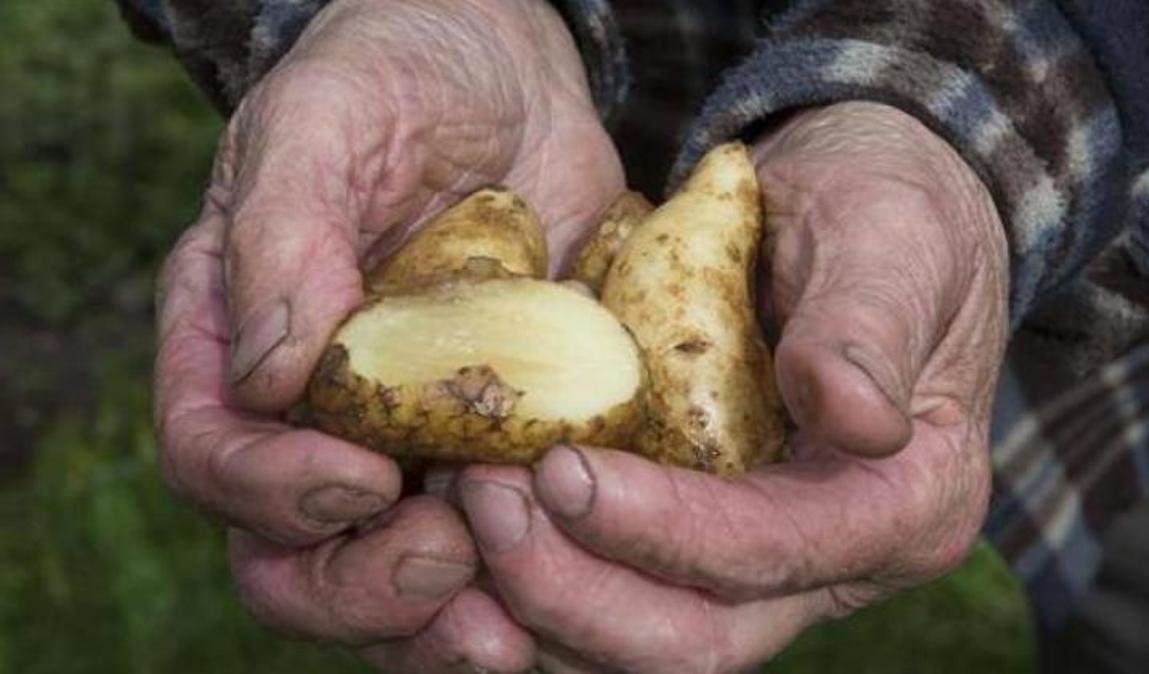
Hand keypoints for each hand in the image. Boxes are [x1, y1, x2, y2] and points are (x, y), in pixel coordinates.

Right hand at [154, 0, 623, 669]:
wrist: (508, 78)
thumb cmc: (394, 76)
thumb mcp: (326, 124)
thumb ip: (284, 238)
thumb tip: (273, 376)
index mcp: (238, 344)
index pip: (215, 457)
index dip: (270, 494)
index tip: (359, 482)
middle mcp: (313, 414)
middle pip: (294, 558)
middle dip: (364, 584)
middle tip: (450, 558)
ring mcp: (409, 437)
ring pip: (401, 572)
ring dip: (451, 615)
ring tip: (518, 616)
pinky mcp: (499, 440)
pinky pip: (507, 536)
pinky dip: (540, 569)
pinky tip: (589, 565)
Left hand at [453, 102, 1008, 671]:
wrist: (848, 206)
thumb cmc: (884, 211)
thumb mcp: (893, 243)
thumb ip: (871, 328)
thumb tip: (860, 419)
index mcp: (901, 506)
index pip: (777, 552)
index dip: (667, 531)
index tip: (564, 470)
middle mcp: (826, 562)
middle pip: (691, 637)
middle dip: (573, 587)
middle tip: (481, 497)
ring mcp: (751, 563)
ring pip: (628, 636)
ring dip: (531, 591)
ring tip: (453, 500)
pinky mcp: (685, 537)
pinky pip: (597, 587)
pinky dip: (524, 572)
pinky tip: (453, 523)